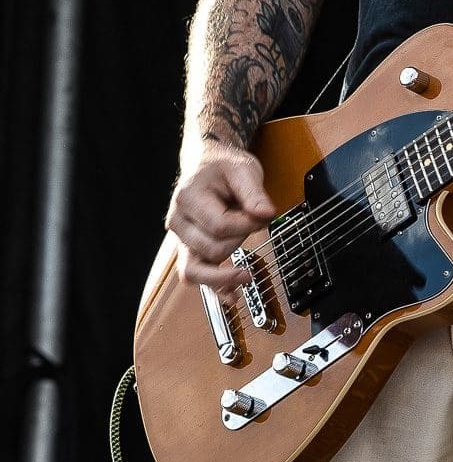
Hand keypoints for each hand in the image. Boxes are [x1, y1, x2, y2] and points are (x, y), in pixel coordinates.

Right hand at [165, 136, 275, 291]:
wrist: (207, 165)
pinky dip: (213, 288)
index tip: (262, 214)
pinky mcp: (190, 250)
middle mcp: (179, 222)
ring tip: (246, 276)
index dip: (246, 225)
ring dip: (224, 273)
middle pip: (212, 248)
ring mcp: (181, 239)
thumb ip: (254, 193)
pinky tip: (231, 297)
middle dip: (240, 239)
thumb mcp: (243, 169)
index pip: (219, 226)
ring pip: (195, 271)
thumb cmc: (223, 166)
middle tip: (253, 222)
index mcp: (188, 198)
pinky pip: (195, 276)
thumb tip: (266, 215)